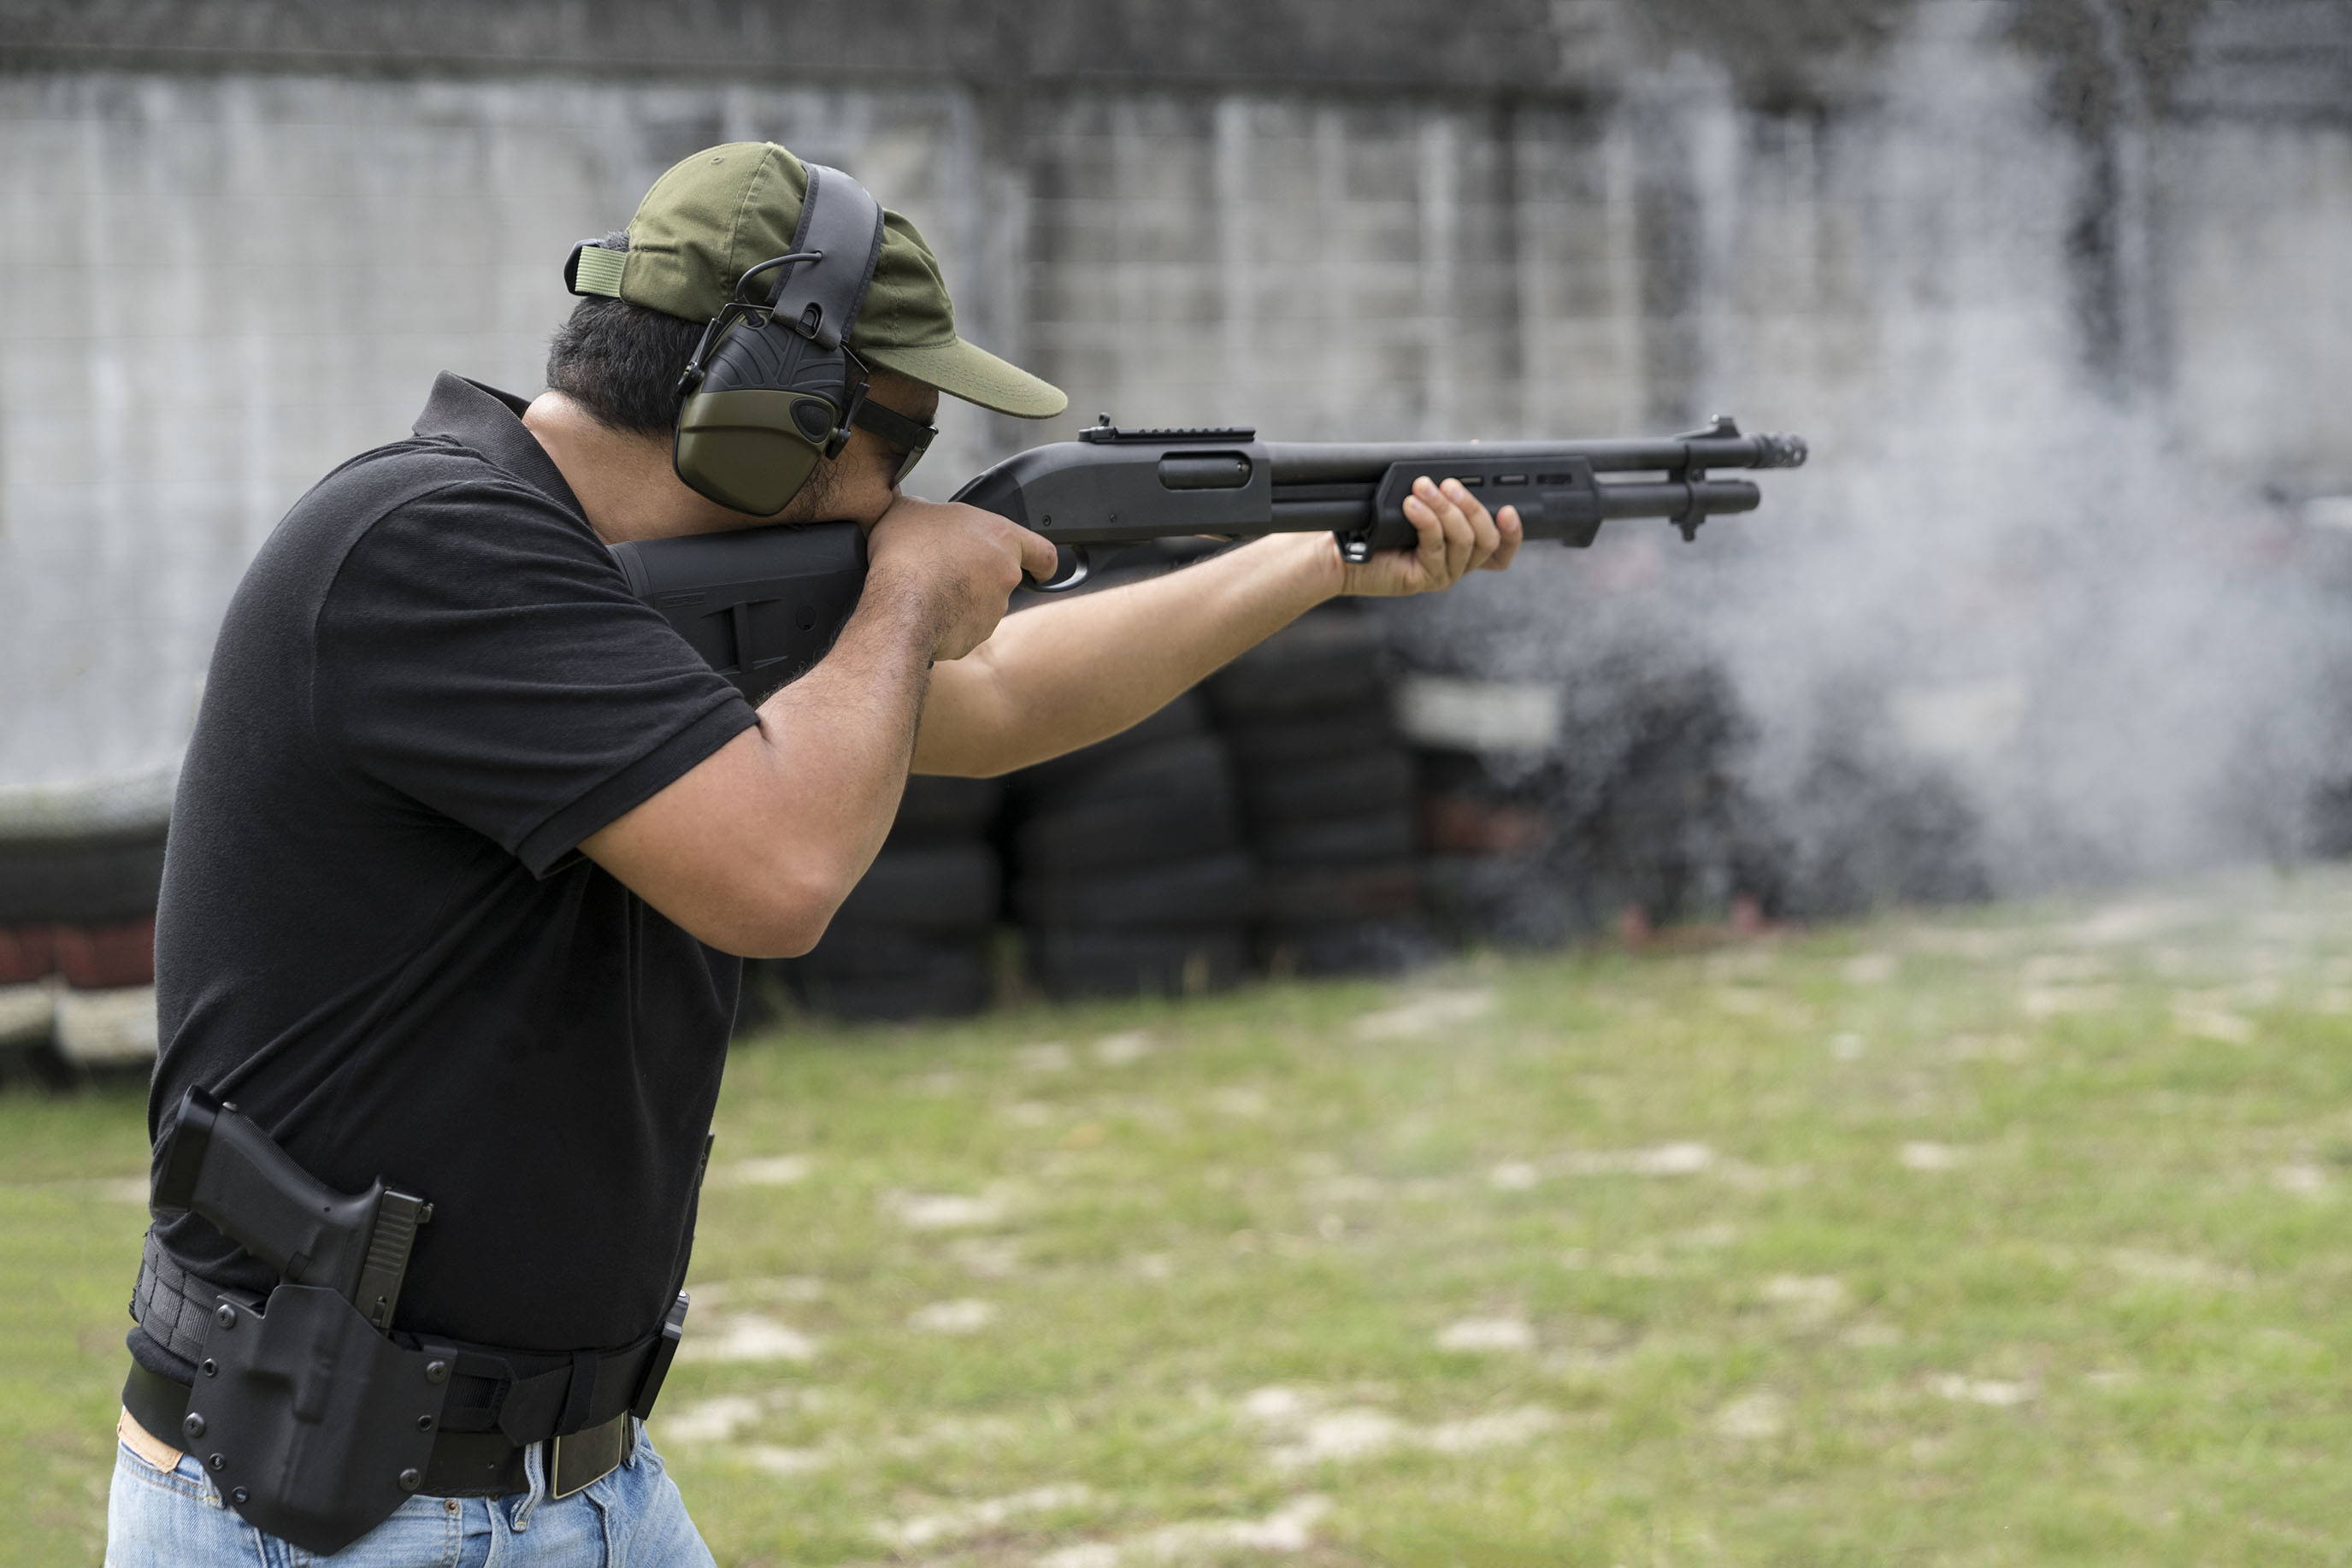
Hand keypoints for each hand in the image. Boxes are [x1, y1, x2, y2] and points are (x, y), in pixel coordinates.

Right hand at [865, 495, 1058, 661]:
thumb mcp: (909, 509)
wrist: (899, 605)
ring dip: (962, 599)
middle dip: (979, 577)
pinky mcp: (975, 637)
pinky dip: (948, 622)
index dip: (1043, 562)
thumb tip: (919, 512)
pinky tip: (923, 611)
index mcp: (1001, 537)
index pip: (1043, 551)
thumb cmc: (908, 553)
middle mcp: (1005, 575)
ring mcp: (993, 610)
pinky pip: (964, 627)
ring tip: (926, 590)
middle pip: (1003, 577)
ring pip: (983, 604)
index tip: (1041, 569)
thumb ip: (927, 509)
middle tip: (946, 570)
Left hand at [1337, 476, 1521, 597]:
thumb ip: (1449, 483)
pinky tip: (1412, 505)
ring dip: (1445, 508)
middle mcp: (1458, 566)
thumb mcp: (1422, 499)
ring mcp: (1443, 575)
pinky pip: (1435, 545)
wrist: (1343, 555)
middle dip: (1471, 506)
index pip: (1501, 551)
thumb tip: (1473, 447)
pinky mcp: (1422, 579)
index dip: (1513, 534)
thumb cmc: (1380, 525)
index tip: (1508, 509)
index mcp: (1463, 551)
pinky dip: (1426, 520)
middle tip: (1449, 483)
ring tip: (1422, 487)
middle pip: (1486, 539)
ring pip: (1463, 540)